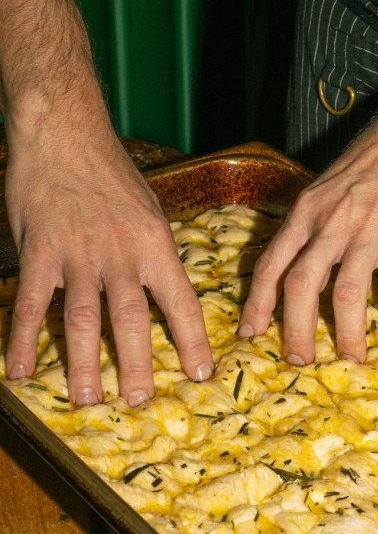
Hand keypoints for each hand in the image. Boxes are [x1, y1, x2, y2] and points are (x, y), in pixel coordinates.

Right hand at [3, 127, 213, 406]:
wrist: (64, 132)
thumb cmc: (112, 173)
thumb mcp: (151, 212)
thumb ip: (156, 257)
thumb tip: (166, 297)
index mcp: (156, 246)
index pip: (182, 302)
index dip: (193, 341)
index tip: (201, 373)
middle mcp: (121, 254)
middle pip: (131, 320)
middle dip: (137, 365)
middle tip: (140, 401)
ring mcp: (78, 254)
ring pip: (82, 319)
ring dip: (84, 363)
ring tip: (88, 399)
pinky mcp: (39, 251)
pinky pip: (29, 303)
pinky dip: (23, 340)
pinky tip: (20, 370)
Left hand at [238, 98, 377, 363]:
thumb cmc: (376, 157)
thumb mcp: (328, 185)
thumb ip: (313, 222)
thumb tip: (302, 260)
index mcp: (307, 212)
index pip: (272, 264)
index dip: (258, 303)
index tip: (251, 330)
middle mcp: (332, 225)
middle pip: (301, 287)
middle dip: (295, 330)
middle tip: (299, 360)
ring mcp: (370, 234)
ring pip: (347, 296)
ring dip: (347, 334)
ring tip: (352, 357)